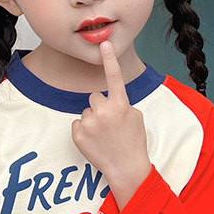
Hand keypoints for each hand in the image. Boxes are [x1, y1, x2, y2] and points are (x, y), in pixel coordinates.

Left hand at [71, 41, 150, 210]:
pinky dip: (84, 131)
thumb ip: (122, 104)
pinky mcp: (78, 134)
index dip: (109, 59)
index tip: (105, 44)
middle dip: (100, 107)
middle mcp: (104, 111)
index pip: (114, 77)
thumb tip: (111, 100)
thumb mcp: (136, 118)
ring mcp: (89, 123)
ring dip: (93, 120)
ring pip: (86, 111)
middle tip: (110, 125)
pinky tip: (95, 141)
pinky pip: (78, 123)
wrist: (126, 169)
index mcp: (121, 105)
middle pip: (95, 97)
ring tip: (104, 136)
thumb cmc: (133, 144)